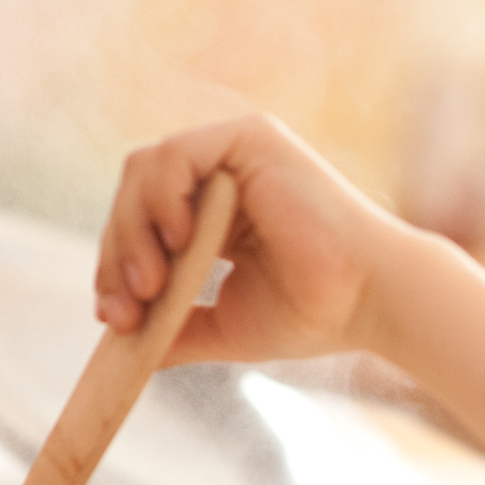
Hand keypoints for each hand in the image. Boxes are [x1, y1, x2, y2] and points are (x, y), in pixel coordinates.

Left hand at [94, 113, 417, 363]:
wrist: (370, 300)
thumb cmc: (315, 312)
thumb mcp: (227, 323)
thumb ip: (177, 328)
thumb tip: (122, 346)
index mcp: (217, 211)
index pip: (141, 224)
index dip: (116, 267)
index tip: (114, 318)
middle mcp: (223, 173)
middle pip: (134, 196)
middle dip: (117, 255)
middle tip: (123, 310)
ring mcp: (235, 153)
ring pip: (144, 172)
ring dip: (131, 231)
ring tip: (150, 284)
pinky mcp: (249, 139)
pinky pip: (174, 156)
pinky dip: (160, 198)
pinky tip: (176, 240)